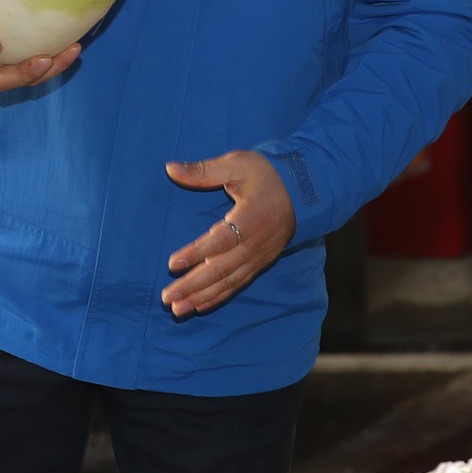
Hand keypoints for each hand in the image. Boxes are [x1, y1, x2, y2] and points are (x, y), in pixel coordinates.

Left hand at [161, 151, 295, 316]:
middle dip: (193, 285)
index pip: (221, 240)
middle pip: (222, 269)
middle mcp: (256, 243)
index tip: (172, 264)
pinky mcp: (261, 263)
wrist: (305, 190)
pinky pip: (238, 284)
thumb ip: (203, 171)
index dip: (197, 253)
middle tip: (166, 297)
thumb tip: (170, 169)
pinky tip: (200, 306)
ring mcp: (259, 256)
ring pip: (228, 281)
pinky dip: (219, 297)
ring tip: (178, 309)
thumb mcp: (236, 164)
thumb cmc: (267, 174)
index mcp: (250, 218)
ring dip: (202, 297)